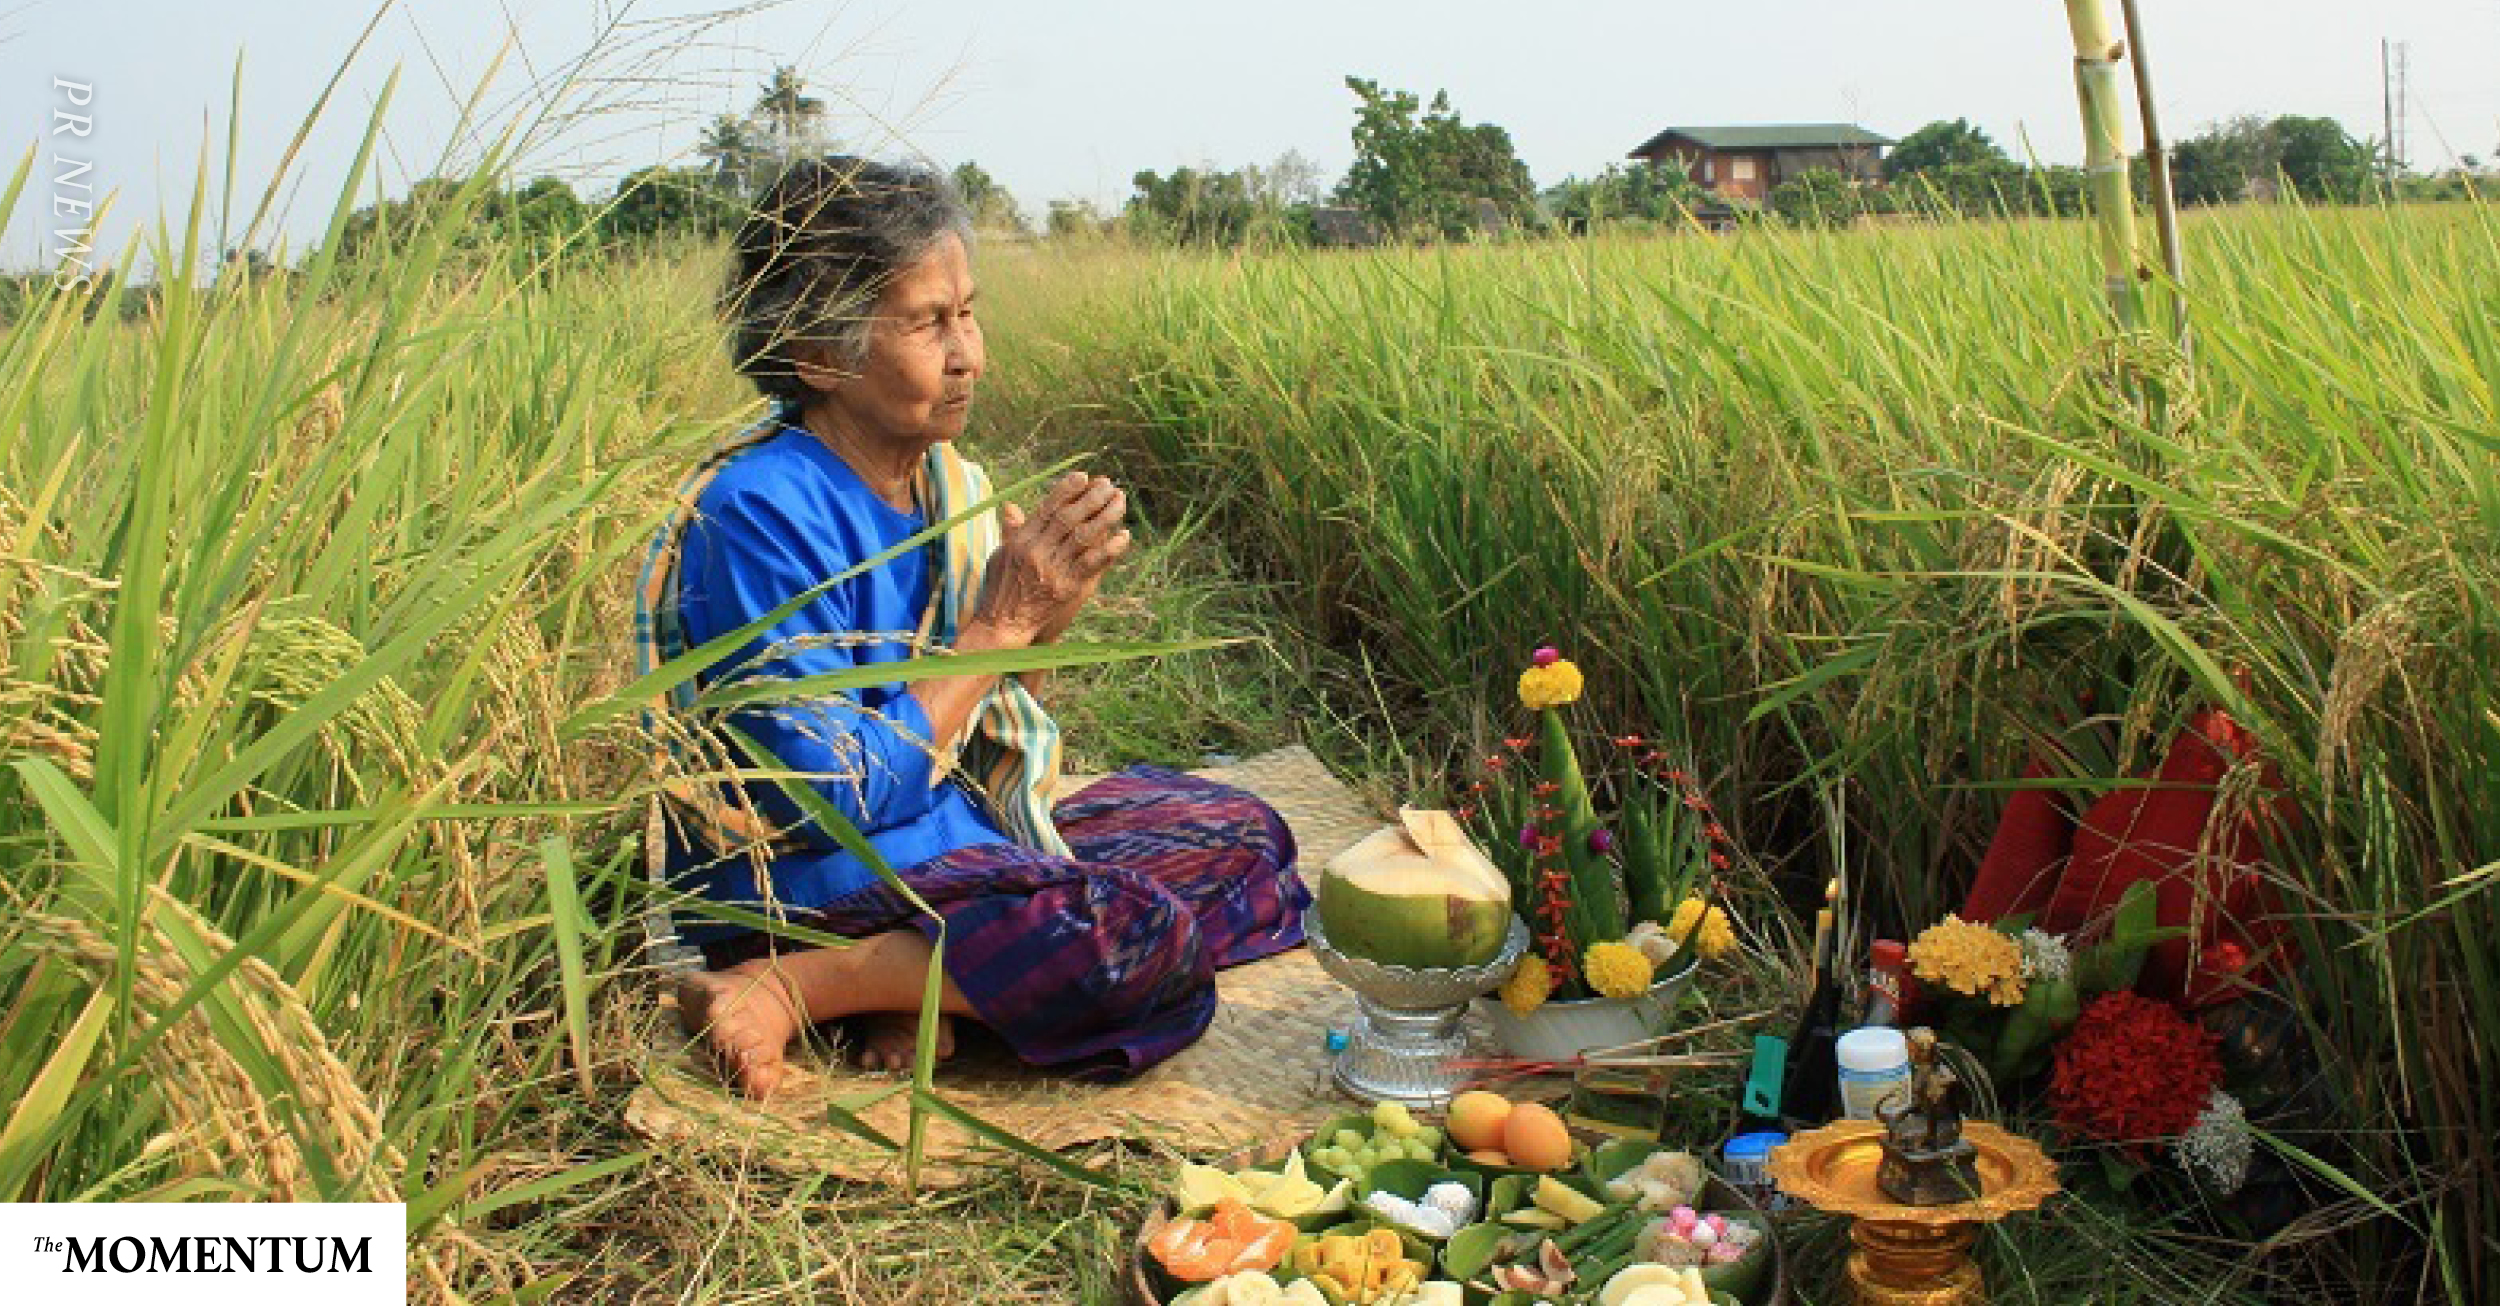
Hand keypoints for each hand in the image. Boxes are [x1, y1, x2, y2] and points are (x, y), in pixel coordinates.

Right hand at [967, 471, 1130, 646]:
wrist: (1004, 623)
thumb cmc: (1001, 587)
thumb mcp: (1000, 555)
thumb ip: (1011, 530)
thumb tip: (1010, 505)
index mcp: (1021, 540)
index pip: (1048, 508)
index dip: (1067, 490)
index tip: (1084, 476)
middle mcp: (1037, 552)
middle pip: (1069, 518)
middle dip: (1091, 498)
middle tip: (1109, 484)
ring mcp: (1053, 570)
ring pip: (1085, 537)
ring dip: (1106, 517)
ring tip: (1120, 502)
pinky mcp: (1067, 587)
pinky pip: (1093, 564)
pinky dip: (1111, 548)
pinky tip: (1124, 535)